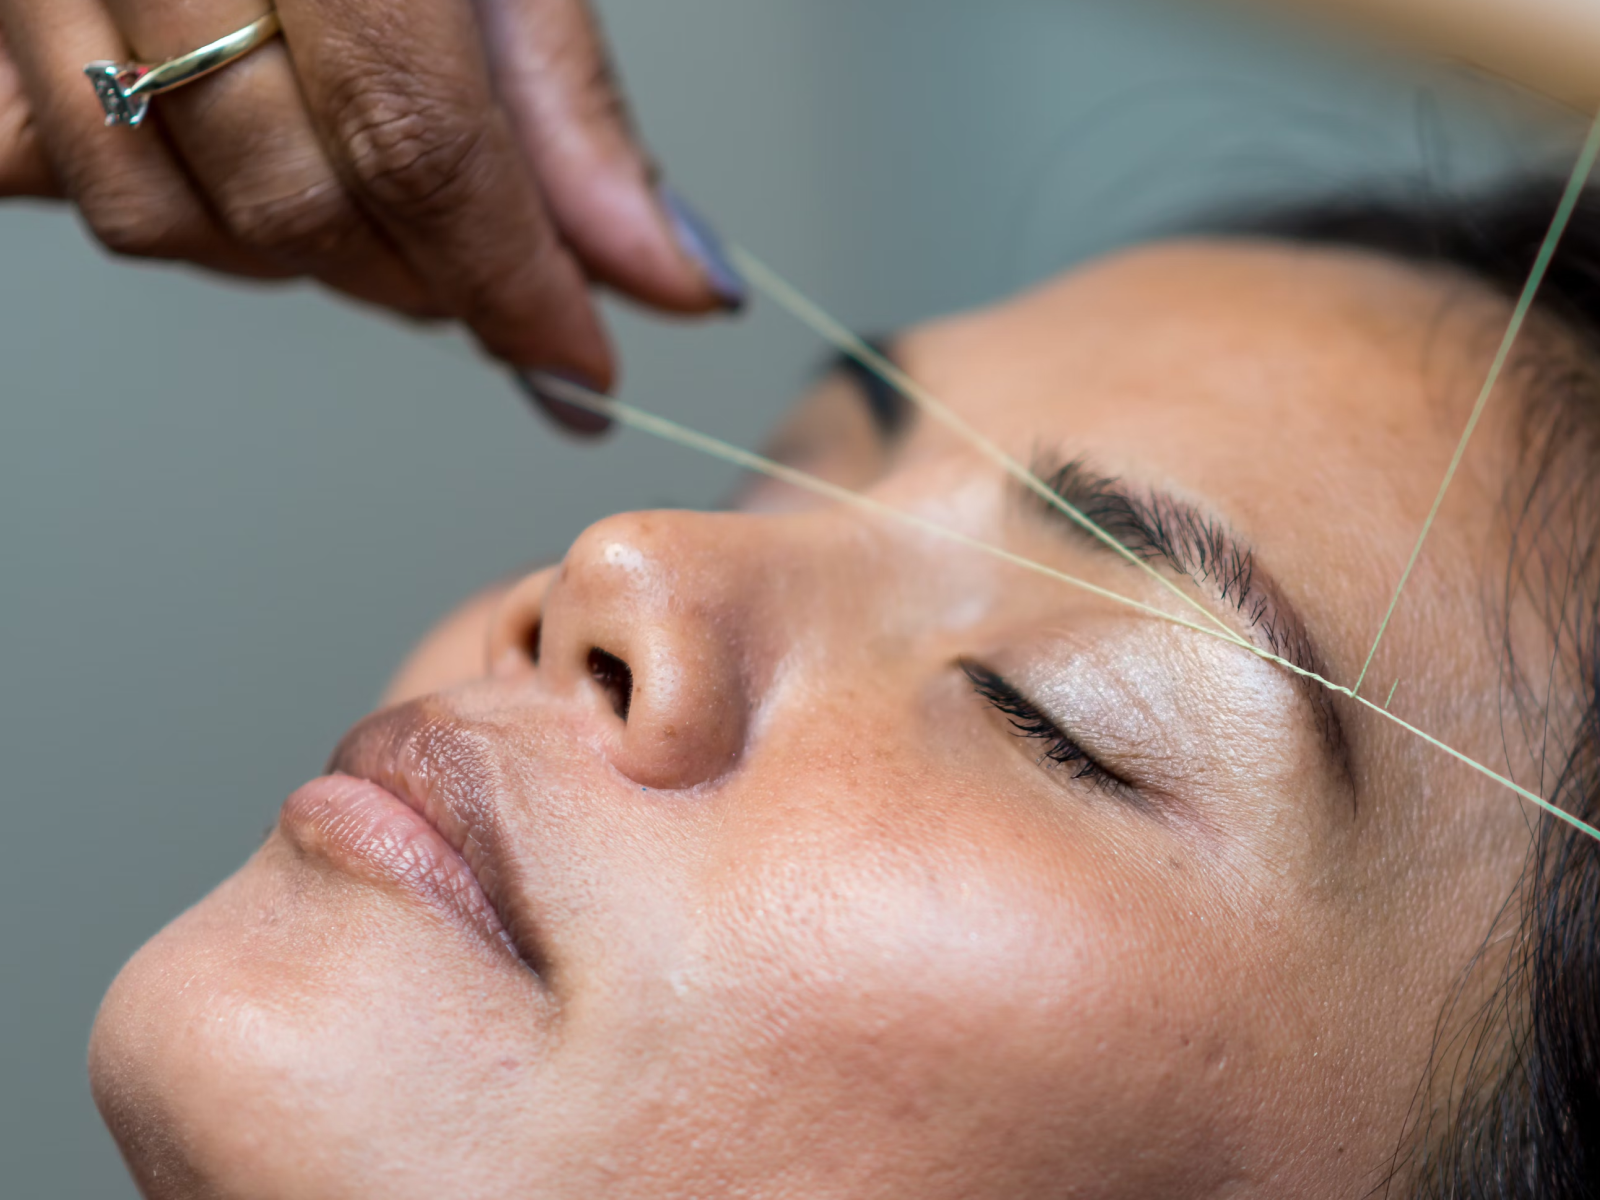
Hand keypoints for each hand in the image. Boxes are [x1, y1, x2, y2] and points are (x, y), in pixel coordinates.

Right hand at [0, 0, 743, 423]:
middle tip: (497, 277)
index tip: (577, 361)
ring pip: (161, 215)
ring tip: (376, 201)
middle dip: (422, 281)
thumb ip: (569, 105)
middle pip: (293, 204)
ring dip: (297, 257)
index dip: (508, 282)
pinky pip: (43, 166)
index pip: (417, 140)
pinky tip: (247, 155)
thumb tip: (667, 277)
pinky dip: (172, 201)